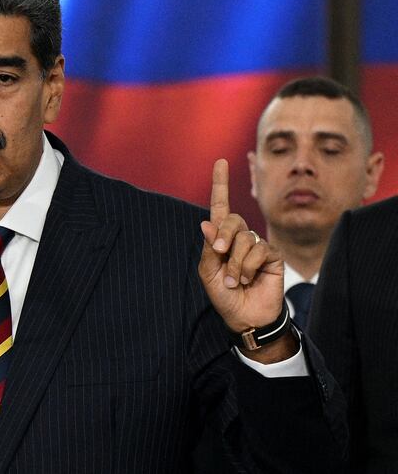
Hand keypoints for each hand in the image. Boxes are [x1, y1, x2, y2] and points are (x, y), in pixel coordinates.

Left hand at [198, 160, 283, 334]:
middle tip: (219, 254)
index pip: (220, 207)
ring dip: (235, 263)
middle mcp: (240, 237)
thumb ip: (209, 248)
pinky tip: (249, 279)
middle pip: (232, 220)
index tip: (220, 162)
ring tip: (235, 281)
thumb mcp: (209, 272)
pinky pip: (259, 251)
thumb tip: (206, 223)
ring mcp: (257, 245)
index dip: (220, 184)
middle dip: (224, 236)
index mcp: (221, 238)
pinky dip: (248, 266)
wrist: (245, 316)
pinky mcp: (272, 256)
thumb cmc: (224, 295)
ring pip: (245, 239)